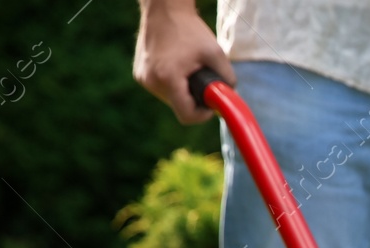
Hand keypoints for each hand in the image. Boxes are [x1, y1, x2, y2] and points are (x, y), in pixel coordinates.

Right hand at [133, 0, 234, 123]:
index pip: (187, 115)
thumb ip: (227, 79)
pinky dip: (172, 84)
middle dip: (194, 100)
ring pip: (170, 99)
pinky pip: (161, 88)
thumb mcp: (216, 53)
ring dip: (183, 92)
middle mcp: (151, 81)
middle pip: (179, 107)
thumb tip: (230, 98)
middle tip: (203, 81)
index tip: (211, 105)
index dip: (203, 115)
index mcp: (168, 78)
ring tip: (189, 71)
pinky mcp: (139, 73)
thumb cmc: (190, 29)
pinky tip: (177, 67)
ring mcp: (142, 77)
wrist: (164, 9)